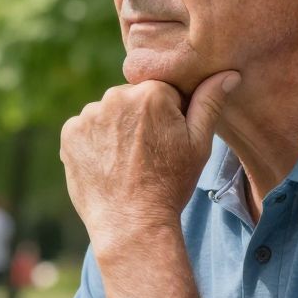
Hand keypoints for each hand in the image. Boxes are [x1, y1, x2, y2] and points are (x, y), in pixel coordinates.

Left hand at [60, 72, 237, 251]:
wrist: (132, 223)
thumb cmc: (170, 185)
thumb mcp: (199, 144)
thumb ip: (209, 102)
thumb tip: (228, 73)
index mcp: (151, 93)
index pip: (161, 92)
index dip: (168, 117)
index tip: (166, 142)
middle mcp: (115, 96)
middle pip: (131, 100)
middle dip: (139, 119)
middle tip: (146, 155)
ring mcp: (88, 115)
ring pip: (107, 114)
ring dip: (115, 129)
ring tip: (126, 162)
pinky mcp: (69, 134)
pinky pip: (85, 128)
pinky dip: (93, 142)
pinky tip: (107, 164)